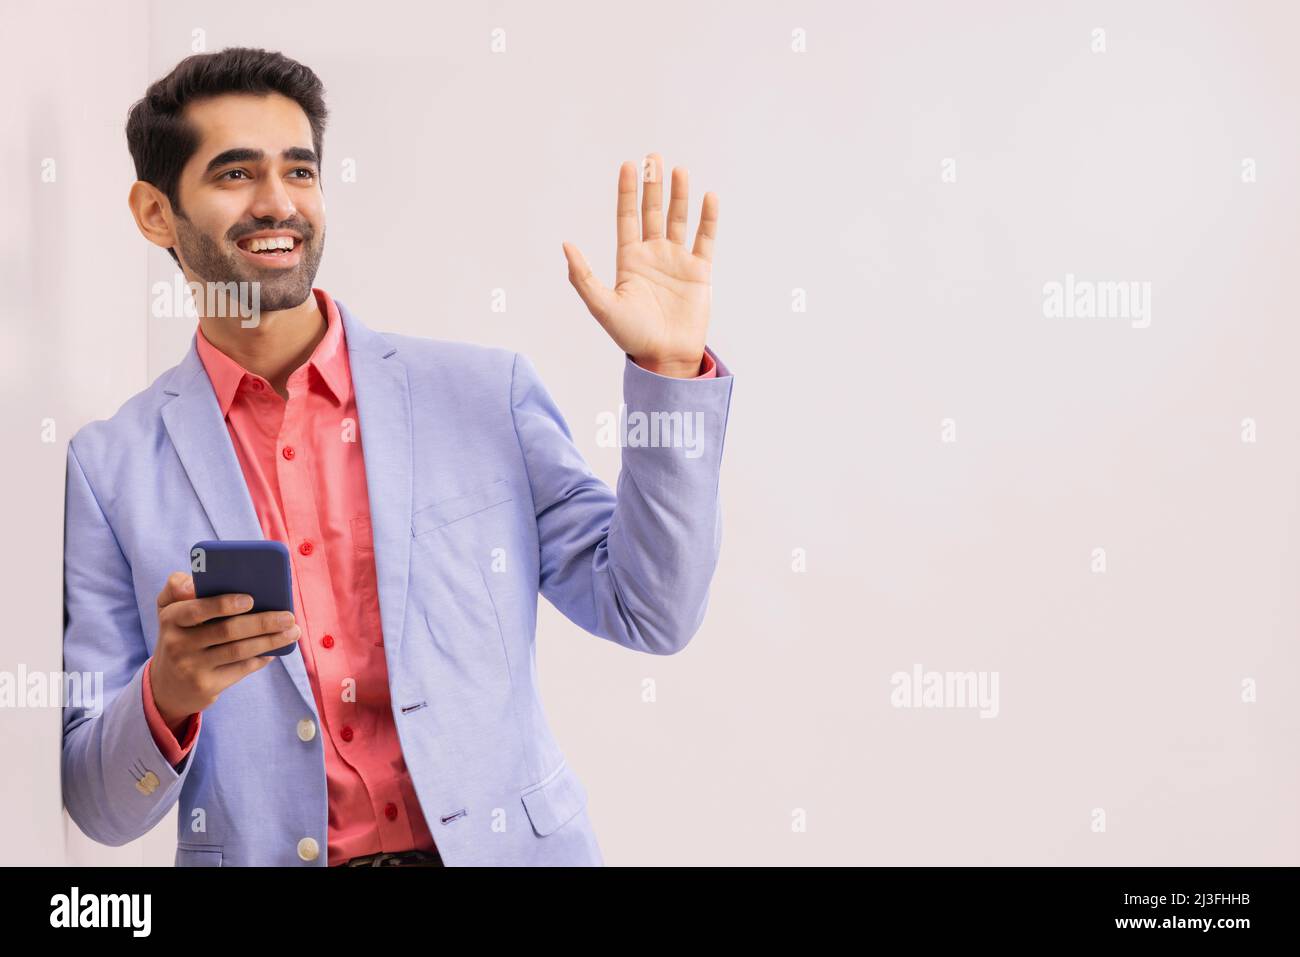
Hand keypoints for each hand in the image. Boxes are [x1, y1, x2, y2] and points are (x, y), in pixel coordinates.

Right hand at [149, 572, 299, 732]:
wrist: (167, 686)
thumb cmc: (179, 635)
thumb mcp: (169, 609)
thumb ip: (177, 587)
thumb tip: (195, 582)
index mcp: (171, 618)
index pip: (196, 609)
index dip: (224, 604)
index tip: (251, 599)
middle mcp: (177, 644)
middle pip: (227, 631)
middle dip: (262, 622)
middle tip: (289, 616)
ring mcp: (191, 668)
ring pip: (238, 651)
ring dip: (270, 641)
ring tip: (293, 632)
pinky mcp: (205, 687)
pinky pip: (240, 669)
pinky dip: (261, 658)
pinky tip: (276, 650)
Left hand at [563, 153, 718, 377]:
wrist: (666, 357)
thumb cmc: (632, 336)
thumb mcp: (602, 306)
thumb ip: (583, 276)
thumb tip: (566, 245)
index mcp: (629, 260)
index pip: (627, 218)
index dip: (628, 192)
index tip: (628, 166)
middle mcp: (653, 255)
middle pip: (652, 212)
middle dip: (653, 185)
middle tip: (654, 157)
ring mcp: (677, 262)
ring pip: (678, 220)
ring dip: (678, 195)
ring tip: (679, 170)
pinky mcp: (700, 272)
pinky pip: (706, 239)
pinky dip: (708, 218)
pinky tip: (708, 197)